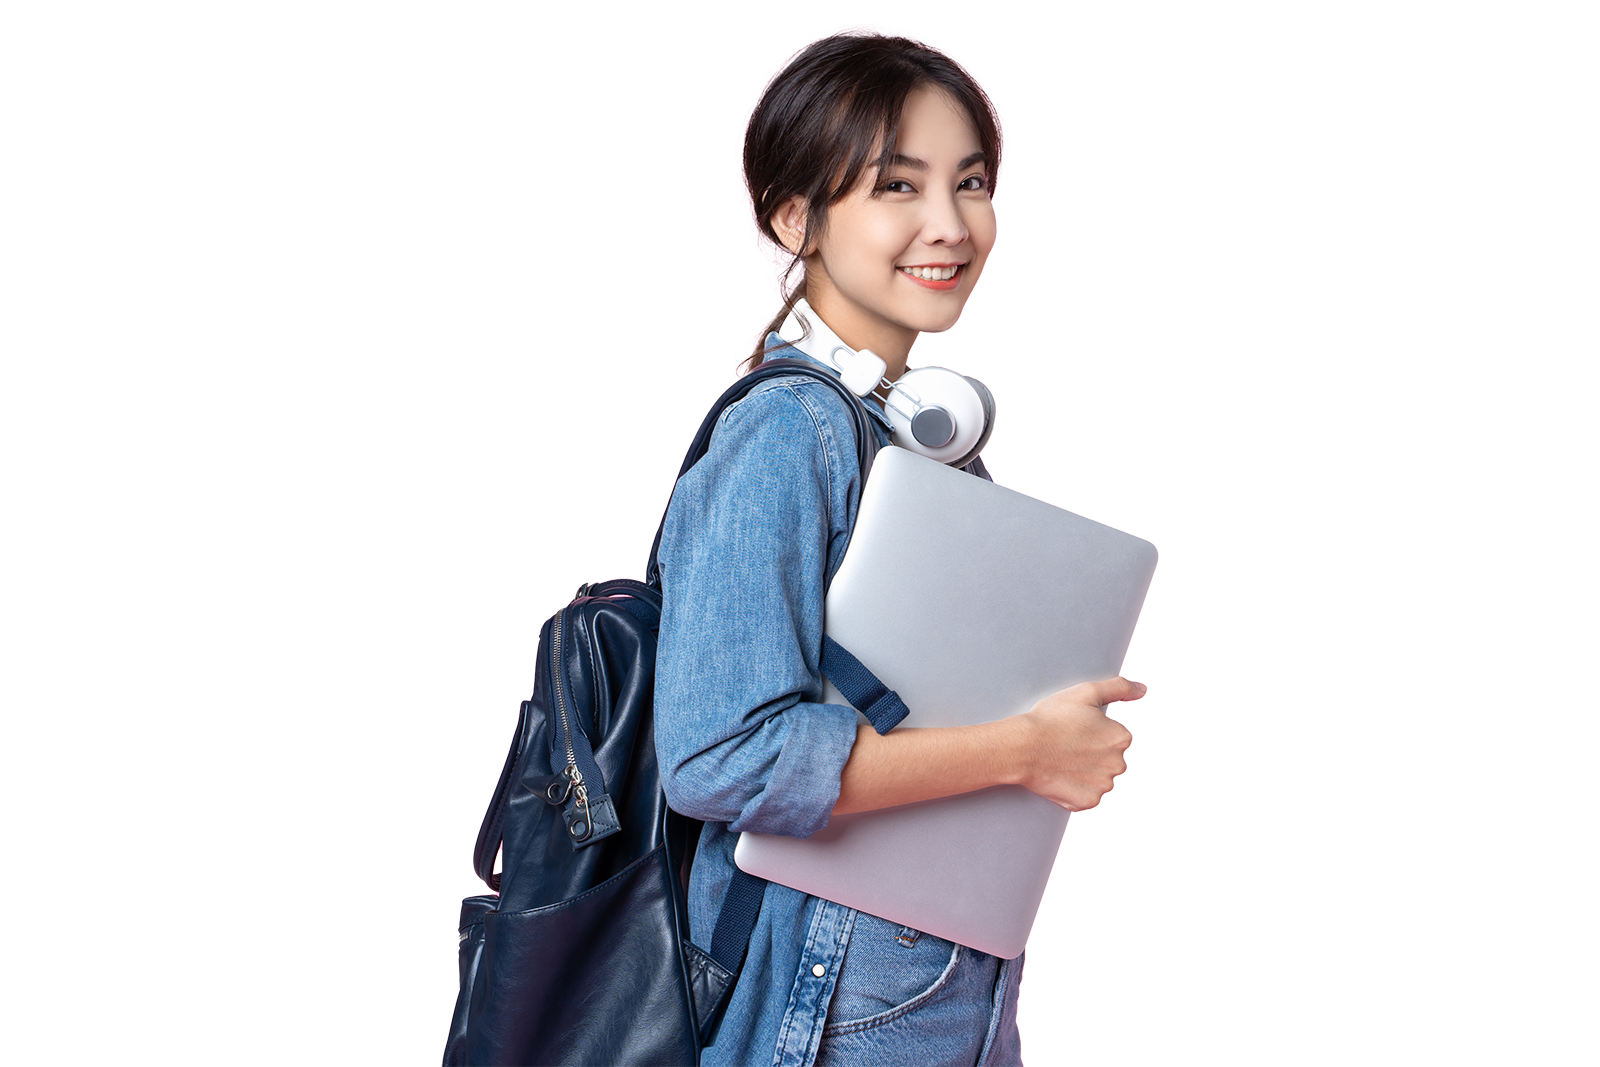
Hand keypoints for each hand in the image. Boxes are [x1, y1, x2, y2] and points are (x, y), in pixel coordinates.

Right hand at [1015, 678, 1143, 810]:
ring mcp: (1103, 786)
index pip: (1112, 736)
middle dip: (1091, 753)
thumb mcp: (1085, 692)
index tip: (1073, 729)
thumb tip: (1142, 690)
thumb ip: (1119, 687)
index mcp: (1122, 738)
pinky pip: (1085, 795)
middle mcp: (1118, 765)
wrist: (1022, 747)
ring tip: (1060, 759)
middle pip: (1107, 758)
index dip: (1091, 731)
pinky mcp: (1087, 802)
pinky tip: (1059, 775)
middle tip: (1065, 744)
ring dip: (1083, 772)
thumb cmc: (1051, 718)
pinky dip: (1074, 788)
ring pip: (1097, 777)